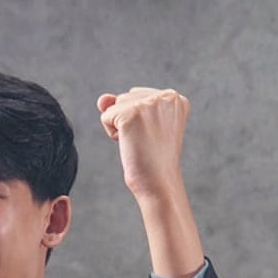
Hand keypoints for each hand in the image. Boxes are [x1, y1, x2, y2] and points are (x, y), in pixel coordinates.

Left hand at [97, 87, 189, 201]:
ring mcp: (148, 103)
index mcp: (175, 98)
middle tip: (146, 141)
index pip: (138, 97)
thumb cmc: (152, 157)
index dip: (138, 120)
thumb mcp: (142, 124)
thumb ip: (121, 103)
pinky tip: (130, 144)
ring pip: (114, 106)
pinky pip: (106, 117)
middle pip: (125, 98)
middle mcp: (166, 96)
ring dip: (120, 127)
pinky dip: (112, 133)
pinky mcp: (130, 114)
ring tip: (140, 142)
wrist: (158, 181)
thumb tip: (102, 99)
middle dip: (128, 121)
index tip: (154, 136)